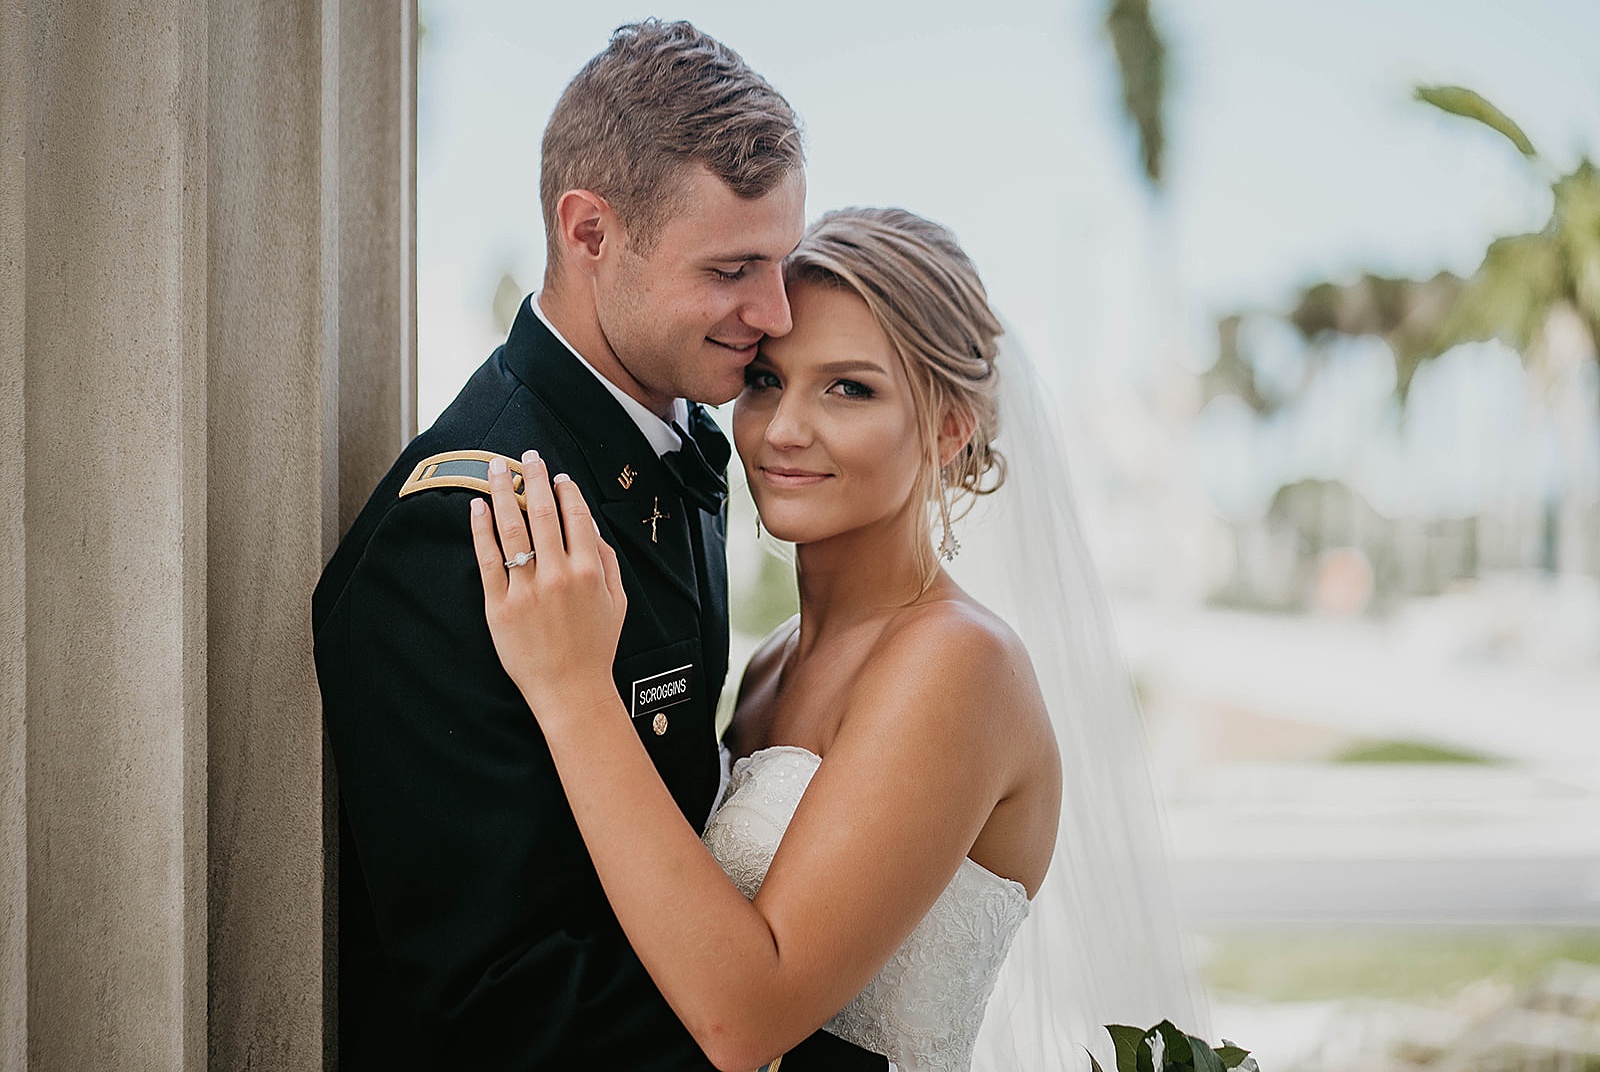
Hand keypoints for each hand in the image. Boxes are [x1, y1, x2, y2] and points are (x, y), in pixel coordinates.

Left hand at [470, 450, 627, 724]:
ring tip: (496, 467)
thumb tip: (590, 528)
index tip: (558, 476)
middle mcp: (557, 574)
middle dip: (534, 477)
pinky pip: (488, 559)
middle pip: (543, 512)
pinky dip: (482, 529)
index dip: (566, 490)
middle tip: (528, 456)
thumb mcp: (617, 602)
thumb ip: (606, 562)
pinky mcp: (500, 606)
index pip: (576, 516)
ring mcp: (526, 589)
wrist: (571, 690)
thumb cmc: (595, 648)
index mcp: (588, 571)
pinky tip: (478, 507)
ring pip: (512, 528)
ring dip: (503, 491)